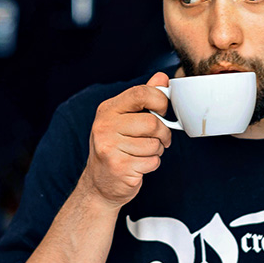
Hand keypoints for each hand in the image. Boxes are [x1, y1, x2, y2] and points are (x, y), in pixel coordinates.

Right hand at [82, 72, 172, 207]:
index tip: (163, 111)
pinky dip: (152, 165)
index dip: (160, 100)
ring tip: (143, 153)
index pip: (140, 93)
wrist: (100, 183)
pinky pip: (152, 161)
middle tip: (160, 139)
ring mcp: (109, 147)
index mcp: (108, 110)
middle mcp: (105, 126)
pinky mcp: (119, 167)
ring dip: (156, 151)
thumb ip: (143, 99)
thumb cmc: (116, 148)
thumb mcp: (124, 119)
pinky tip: (138, 165)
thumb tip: (162, 78)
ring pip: (154, 144)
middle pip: (152, 122)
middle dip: (163, 133)